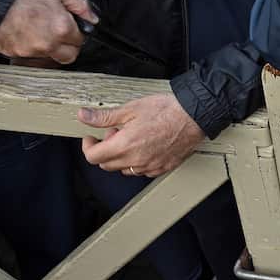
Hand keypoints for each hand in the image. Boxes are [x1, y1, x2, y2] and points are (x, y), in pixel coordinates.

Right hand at [0, 0, 96, 64]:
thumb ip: (79, 5)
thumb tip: (92, 17)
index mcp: (62, 28)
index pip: (80, 41)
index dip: (77, 33)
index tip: (72, 28)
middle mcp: (49, 44)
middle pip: (69, 57)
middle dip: (69, 47)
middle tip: (61, 34)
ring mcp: (33, 52)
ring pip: (51, 58)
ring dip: (51, 49)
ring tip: (42, 31)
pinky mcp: (18, 55)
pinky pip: (32, 57)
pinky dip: (34, 49)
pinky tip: (29, 35)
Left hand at [79, 93, 205, 177]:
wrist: (195, 115)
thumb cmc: (167, 110)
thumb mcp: (132, 108)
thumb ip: (105, 116)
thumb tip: (84, 116)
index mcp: (124, 145)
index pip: (93, 157)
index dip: (88, 146)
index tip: (91, 138)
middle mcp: (135, 160)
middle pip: (106, 165)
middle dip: (105, 149)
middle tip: (114, 133)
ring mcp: (149, 166)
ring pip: (124, 169)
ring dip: (121, 157)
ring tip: (131, 139)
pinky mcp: (162, 167)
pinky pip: (142, 171)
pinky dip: (138, 162)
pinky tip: (145, 146)